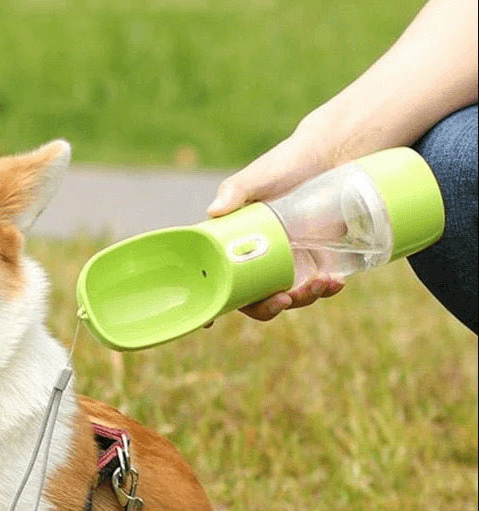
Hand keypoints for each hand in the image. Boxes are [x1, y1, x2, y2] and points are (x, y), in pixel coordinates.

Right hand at [207, 131, 345, 320]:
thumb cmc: (287, 163)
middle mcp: (258, 260)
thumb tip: (214, 211)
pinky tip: (336, 282)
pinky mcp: (316, 261)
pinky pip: (317, 287)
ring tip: (321, 284)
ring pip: (287, 298)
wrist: (332, 155)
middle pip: (253, 299)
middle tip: (283, 299)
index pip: (217, 279)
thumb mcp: (258, 176)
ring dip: (301, 300)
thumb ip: (235, 190)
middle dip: (267, 308)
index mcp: (235, 245)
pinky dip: (326, 290)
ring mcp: (288, 264)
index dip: (212, 304)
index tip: (207, 323)